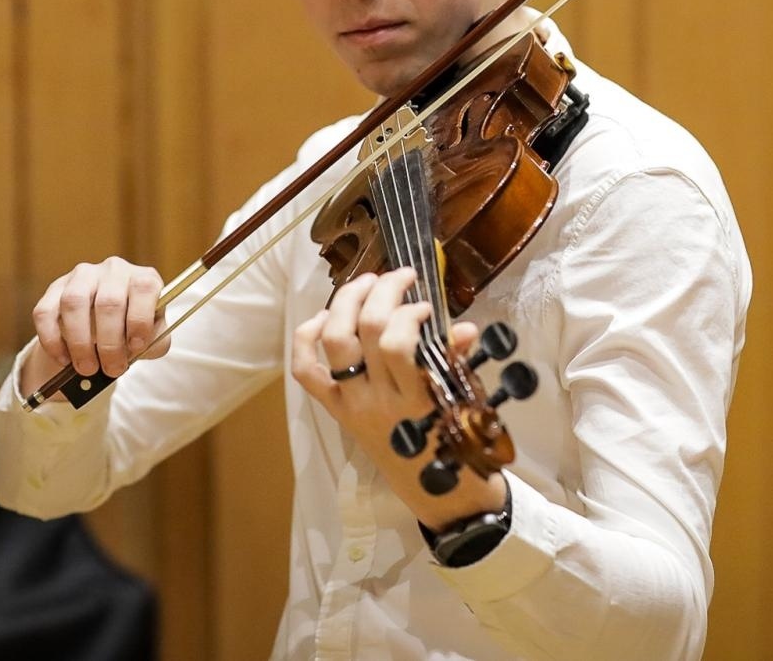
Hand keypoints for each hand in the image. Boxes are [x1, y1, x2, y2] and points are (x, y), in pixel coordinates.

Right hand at [27, 256, 169, 383]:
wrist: (104, 326)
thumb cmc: (133, 329)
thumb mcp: (153, 336)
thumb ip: (154, 341)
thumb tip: (137, 348)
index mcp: (143, 278)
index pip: (144, 289)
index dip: (140, 320)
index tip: (136, 348)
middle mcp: (113, 270)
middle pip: (109, 302)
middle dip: (110, 343)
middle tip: (111, 369)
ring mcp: (82, 276)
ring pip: (74, 303)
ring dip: (80, 342)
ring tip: (87, 368)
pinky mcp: (55, 288)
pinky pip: (46, 312)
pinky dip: (53, 340)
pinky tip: (64, 358)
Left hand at [291, 267, 504, 529]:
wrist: (441, 496)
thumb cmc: (460, 446)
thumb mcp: (466, 404)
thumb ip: (457, 362)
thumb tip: (464, 328)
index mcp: (414, 399)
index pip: (398, 342)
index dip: (410, 312)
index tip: (428, 307)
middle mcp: (376, 400)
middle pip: (366, 330)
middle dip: (383, 291)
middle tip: (402, 277)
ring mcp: (352, 405)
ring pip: (334, 341)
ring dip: (348, 302)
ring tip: (368, 283)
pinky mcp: (337, 412)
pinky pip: (306, 373)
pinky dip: (306, 340)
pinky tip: (323, 317)